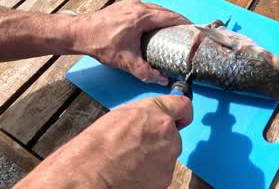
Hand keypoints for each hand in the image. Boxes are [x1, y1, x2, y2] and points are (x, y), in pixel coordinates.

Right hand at [15, 95, 192, 188]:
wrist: (89, 173)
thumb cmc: (97, 145)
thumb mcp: (121, 115)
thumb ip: (145, 115)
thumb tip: (151, 120)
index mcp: (157, 113)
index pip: (184, 106)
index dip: (181, 113)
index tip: (180, 117)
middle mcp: (168, 133)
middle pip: (174, 134)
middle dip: (161, 139)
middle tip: (138, 145)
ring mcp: (168, 157)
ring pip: (167, 154)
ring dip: (155, 157)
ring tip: (130, 160)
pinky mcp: (165, 178)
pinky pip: (161, 172)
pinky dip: (151, 173)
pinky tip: (132, 172)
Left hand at [72, 0, 190, 84]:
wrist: (78, 32)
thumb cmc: (101, 45)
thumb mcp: (126, 62)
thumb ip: (146, 72)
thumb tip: (163, 80)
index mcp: (142, 16)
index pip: (171, 17)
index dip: (185, 24)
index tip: (194, 31)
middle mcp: (139, 6)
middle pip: (166, 11)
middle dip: (178, 21)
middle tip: (186, 33)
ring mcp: (131, 4)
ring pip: (156, 8)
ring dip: (166, 18)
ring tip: (173, 30)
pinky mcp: (124, 6)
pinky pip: (147, 8)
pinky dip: (155, 16)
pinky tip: (155, 27)